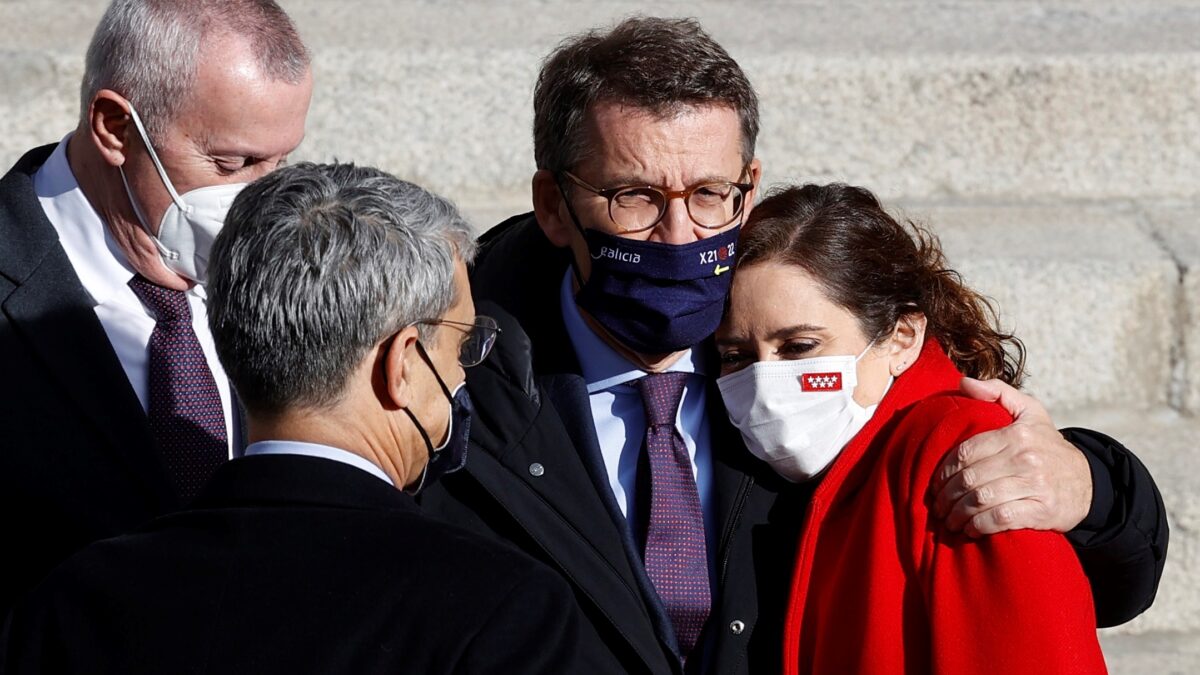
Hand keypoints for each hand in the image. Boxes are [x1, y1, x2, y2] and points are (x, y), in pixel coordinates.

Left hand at [932, 377, 1092, 536]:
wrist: (1088, 482)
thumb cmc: (1048, 446)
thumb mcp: (1030, 412)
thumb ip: (998, 392)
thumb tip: (964, 382)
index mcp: (1017, 434)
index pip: (966, 452)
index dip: (944, 470)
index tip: (935, 483)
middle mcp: (1025, 458)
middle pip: (970, 478)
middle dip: (947, 495)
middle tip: (938, 506)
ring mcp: (1034, 485)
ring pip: (981, 499)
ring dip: (959, 513)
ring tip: (950, 520)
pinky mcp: (1042, 511)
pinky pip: (1000, 519)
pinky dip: (979, 525)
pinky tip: (971, 528)